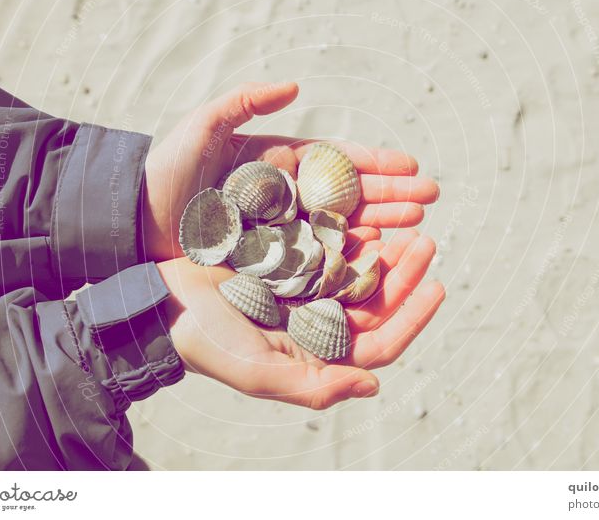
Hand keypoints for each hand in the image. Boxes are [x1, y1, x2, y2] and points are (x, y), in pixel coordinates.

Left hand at [141, 82, 439, 260]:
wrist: (133, 222)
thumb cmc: (166, 170)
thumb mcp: (203, 125)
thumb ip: (245, 100)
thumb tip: (295, 85)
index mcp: (280, 163)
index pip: (338, 161)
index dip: (376, 164)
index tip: (412, 167)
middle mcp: (289, 199)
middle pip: (349, 196)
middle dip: (391, 196)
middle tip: (429, 200)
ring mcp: (283, 232)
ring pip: (340, 229)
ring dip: (380, 227)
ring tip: (416, 227)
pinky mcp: (271, 263)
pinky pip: (316, 260)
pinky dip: (347, 259)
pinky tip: (376, 258)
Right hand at [156, 228, 443, 408]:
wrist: (160, 304)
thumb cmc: (205, 342)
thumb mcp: (258, 371)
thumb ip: (314, 385)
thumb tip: (375, 386)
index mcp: (316, 352)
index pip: (379, 340)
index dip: (412, 317)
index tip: (439, 286)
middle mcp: (316, 322)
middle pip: (375, 300)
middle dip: (405, 274)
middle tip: (426, 240)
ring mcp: (303, 290)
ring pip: (358, 271)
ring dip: (385, 249)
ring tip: (408, 222)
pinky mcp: (287, 260)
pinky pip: (330, 245)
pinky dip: (350, 231)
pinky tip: (365, 213)